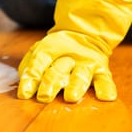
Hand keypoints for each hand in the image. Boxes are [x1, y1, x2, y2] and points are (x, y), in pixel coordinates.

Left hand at [17, 0, 131, 102]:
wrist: (84, 33)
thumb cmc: (56, 50)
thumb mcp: (39, 51)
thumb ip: (30, 66)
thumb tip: (24, 86)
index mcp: (49, 50)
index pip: (38, 63)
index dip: (31, 77)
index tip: (24, 94)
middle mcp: (68, 56)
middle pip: (58, 70)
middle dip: (50, 83)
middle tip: (44, 97)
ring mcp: (85, 63)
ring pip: (81, 75)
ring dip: (76, 86)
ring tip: (71, 97)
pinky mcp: (101, 69)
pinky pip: (105, 79)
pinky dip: (106, 88)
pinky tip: (105, 97)